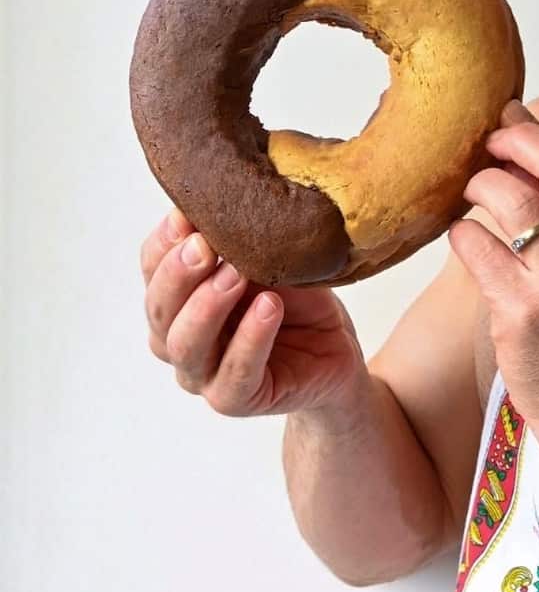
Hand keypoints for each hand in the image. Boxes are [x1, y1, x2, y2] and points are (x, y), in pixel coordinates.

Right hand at [140, 208, 365, 416]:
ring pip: (186, 344)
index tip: (185, 214)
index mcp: (177, 301)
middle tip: (205, 246)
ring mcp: (203, 375)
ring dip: (208, 305)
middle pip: (160, 309)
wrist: (334, 350)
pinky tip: (269, 308)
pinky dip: (251, 338)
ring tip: (238, 275)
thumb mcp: (269, 261)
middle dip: (178, 274)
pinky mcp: (237, 399)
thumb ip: (239, 239)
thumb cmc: (295, 303)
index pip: (152, 270)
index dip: (163, 244)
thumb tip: (222, 192)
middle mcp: (178, 339)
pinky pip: (236, 372)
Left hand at [448, 101, 538, 440]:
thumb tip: (526, 129)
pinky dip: (463, 234)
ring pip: (510, 199)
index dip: (538, 138)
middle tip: (487, 144)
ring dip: (481, 186)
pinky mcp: (522, 311)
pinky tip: (467, 241)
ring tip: (473, 195)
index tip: (510, 126)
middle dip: (511, 143)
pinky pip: (477, 245)